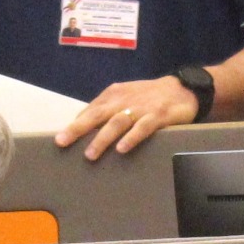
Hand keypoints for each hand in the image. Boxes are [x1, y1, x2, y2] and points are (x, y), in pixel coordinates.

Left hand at [55, 76, 198, 160]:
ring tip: (90, 154)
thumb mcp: (125, 98)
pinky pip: (143, 128)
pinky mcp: (158, 115)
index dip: (75, 125)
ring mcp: (141, 107)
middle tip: (63, 142)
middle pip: (97, 115)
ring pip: (117, 123)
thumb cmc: (149, 97)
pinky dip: (131, 138)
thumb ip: (107, 111)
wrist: (183, 88)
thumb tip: (82, 127)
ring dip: (102, 138)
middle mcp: (124, 100)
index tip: (60, 139)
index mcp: (113, 95)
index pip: (90, 111)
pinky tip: (122, 149)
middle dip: (78, 129)